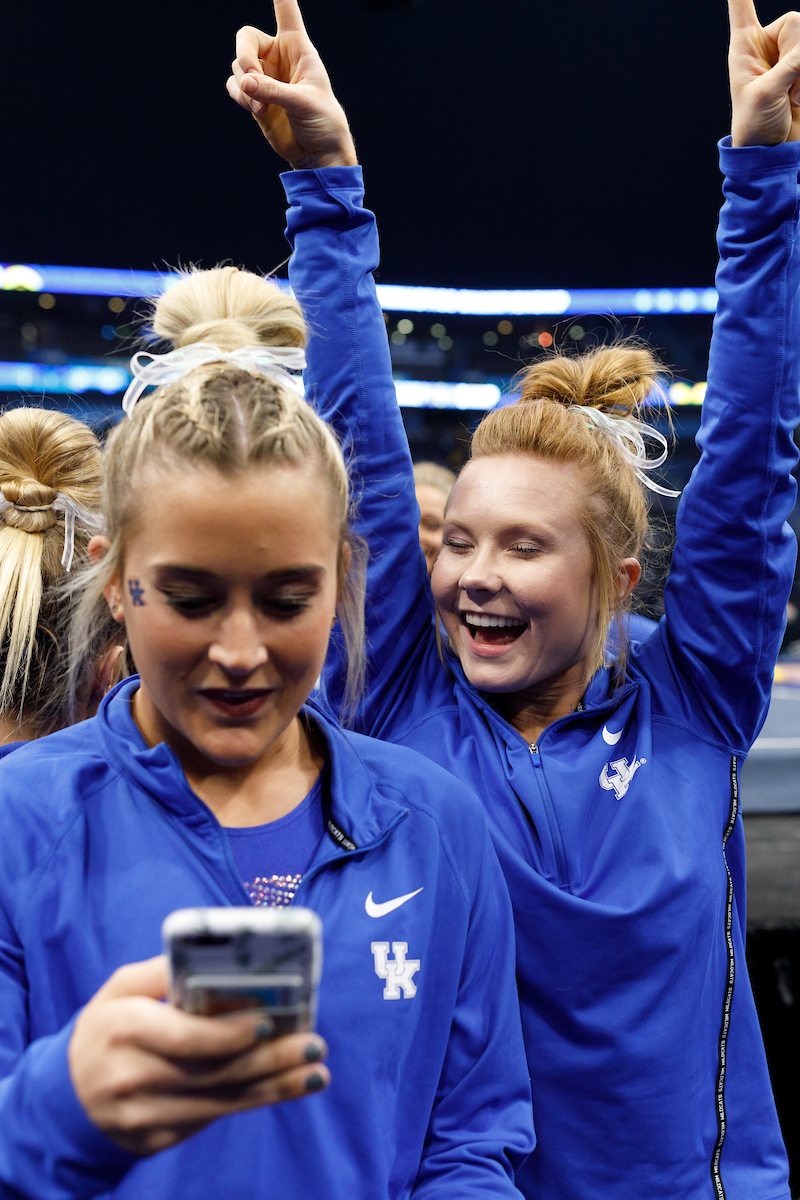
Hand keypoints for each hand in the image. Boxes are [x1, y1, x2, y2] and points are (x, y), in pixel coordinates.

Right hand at [68, 957, 328, 1155]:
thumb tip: (219, 957)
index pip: (184, 1036)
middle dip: (270, 1059)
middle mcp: (130, 1077)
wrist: (67, 1095)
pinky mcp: (155, 1141)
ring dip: (274, 1086)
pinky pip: (211, 1118)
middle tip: (313, 1044)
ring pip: (220, 1101)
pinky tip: (286, 1088)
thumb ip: (165, 971)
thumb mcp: (121, 988)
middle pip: (213, 1072)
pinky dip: (252, 1102)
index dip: (229, 1032)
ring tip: (315, 1071)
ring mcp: (141, 1117)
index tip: (269, 1019)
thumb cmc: (108, 1027)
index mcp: (123, 1028)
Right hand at [226, 0, 356, 168]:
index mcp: (298, 47)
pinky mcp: (255, 98)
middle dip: (244, 58)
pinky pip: (235, 86)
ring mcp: (265, 77)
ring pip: (238, 66)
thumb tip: (244, 83)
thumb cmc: (323, 121)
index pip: (286, 9)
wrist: (319, 153)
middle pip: (246, 38)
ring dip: (244, 86)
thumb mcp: (303, 102)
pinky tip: (256, 110)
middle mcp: (279, 57)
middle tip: (252, 80)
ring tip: (260, 107)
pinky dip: (240, 97)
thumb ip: (273, 90)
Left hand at [729, 0, 799, 145]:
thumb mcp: (766, 94)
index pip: (741, 8)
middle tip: (788, 86)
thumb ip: (790, 66)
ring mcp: (789, 56)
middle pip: (795, 22)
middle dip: (798, 53)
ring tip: (794, 96)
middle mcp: (767, 46)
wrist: (771, 152)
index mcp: (744, 48)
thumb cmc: (756, 126)